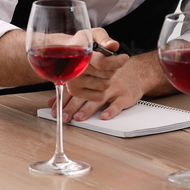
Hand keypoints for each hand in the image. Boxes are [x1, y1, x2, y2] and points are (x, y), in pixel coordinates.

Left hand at [55, 49, 173, 122]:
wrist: (138, 71)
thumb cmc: (112, 76)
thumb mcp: (93, 78)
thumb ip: (72, 89)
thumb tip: (51, 101)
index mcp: (90, 78)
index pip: (73, 89)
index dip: (62, 100)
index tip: (54, 112)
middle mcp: (100, 82)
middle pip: (84, 95)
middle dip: (72, 107)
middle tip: (63, 118)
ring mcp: (113, 88)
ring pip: (99, 99)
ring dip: (89, 109)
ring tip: (80, 117)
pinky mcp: (125, 95)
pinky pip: (118, 103)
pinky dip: (112, 110)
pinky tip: (105, 116)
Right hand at [56, 28, 128, 120]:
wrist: (64, 52)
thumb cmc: (83, 42)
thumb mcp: (93, 34)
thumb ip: (104, 38)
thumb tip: (113, 45)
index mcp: (80, 55)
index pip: (102, 63)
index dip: (116, 61)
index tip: (125, 57)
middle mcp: (75, 70)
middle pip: (107, 75)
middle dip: (112, 67)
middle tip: (106, 62)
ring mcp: (74, 82)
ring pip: (104, 85)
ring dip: (107, 78)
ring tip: (99, 70)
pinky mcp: (74, 91)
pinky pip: (98, 96)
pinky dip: (101, 89)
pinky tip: (95, 79)